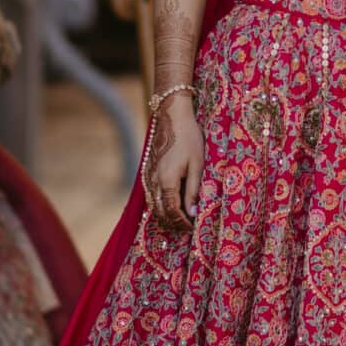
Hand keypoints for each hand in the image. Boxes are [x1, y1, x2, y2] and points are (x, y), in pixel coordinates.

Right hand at [147, 98, 203, 229]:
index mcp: (167, 181)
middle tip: (188, 227)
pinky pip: (152, 195)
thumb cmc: (189, 138)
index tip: (193, 228)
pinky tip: (172, 203)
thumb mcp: (197, 164)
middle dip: (173, 223)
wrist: (172, 117)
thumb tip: (192, 213)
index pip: (172, 212)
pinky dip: (160, 204)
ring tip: (182, 218)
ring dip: (166, 215)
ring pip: (154, 205)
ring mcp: (148, 176)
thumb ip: (193, 190)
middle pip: (160, 212)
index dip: (182, 223)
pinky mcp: (148, 171)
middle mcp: (154, 181)